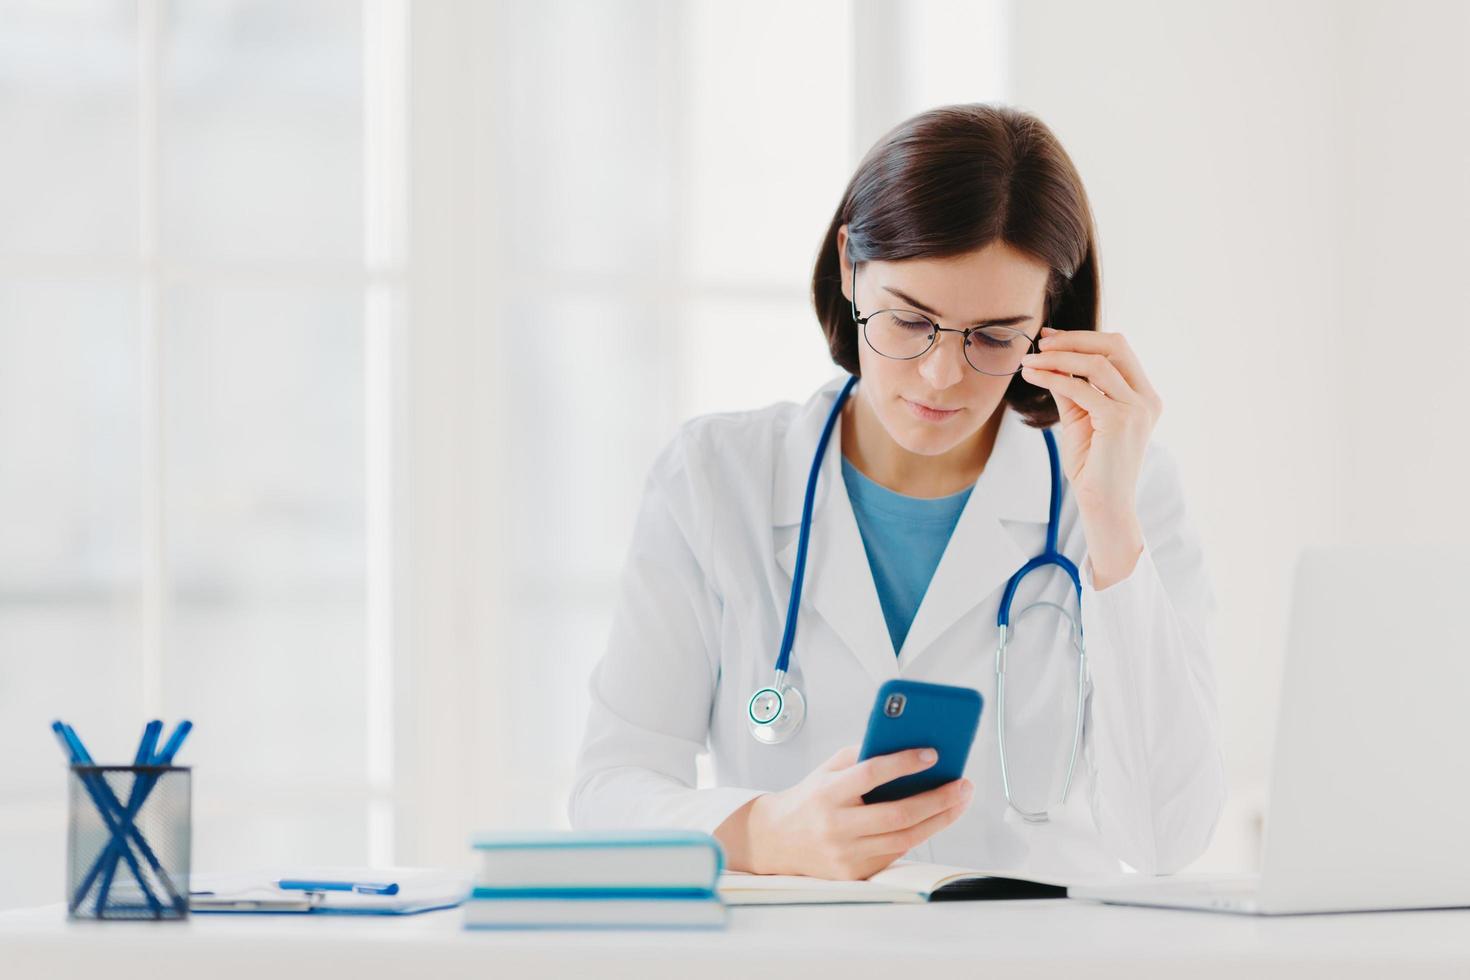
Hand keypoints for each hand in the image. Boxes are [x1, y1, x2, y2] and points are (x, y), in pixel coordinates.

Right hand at [713, 745, 973, 879]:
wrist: (777, 839)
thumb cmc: (809, 798)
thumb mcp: (827, 770)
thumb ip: (861, 757)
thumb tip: (905, 746)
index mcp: (828, 793)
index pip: (870, 775)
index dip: (903, 763)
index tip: (932, 754)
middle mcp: (836, 825)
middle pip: (898, 814)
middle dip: (938, 798)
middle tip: (963, 784)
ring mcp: (846, 853)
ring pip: (904, 838)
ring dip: (939, 819)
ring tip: (959, 800)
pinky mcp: (854, 873)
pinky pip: (896, 854)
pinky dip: (919, 835)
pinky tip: (935, 819)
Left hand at [1019, 326, 1161, 586]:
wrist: (1103, 506)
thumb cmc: (1092, 467)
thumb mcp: (1080, 419)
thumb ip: (1071, 389)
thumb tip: (1050, 359)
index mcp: (1143, 396)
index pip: (1118, 350)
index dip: (1082, 339)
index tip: (1050, 339)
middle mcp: (1146, 399)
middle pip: (1114, 346)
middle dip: (1074, 339)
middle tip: (1040, 343)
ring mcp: (1137, 409)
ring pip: (1096, 364)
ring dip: (1058, 358)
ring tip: (1029, 362)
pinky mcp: (1120, 421)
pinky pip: (1082, 389)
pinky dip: (1054, 378)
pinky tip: (1033, 377)